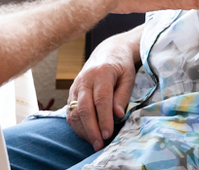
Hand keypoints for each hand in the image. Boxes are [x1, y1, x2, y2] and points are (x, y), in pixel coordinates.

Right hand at [66, 32, 137, 150]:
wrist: (107, 53)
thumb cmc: (121, 66)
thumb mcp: (128, 77)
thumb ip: (122, 96)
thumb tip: (117, 115)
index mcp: (101, 73)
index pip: (101, 99)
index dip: (103, 118)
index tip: (108, 134)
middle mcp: (84, 79)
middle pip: (84, 108)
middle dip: (91, 129)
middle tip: (99, 145)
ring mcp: (75, 86)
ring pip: (74, 112)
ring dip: (83, 131)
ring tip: (95, 143)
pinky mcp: (71, 93)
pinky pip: (70, 113)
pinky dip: (77, 126)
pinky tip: (87, 134)